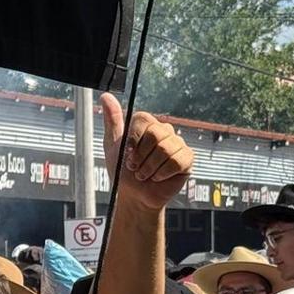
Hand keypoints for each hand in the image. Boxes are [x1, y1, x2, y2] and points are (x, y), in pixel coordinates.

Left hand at [101, 93, 192, 210]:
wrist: (134, 196)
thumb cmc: (124, 173)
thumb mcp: (112, 146)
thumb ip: (112, 121)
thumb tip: (106, 96)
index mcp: (147, 125)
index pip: (143, 119)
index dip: (133, 139)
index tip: (128, 153)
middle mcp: (164, 131)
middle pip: (155, 134)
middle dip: (140, 156)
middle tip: (135, 167)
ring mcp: (177, 144)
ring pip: (165, 149)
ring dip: (150, 167)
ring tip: (145, 174)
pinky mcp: (187, 159)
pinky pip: (177, 161)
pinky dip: (163, 173)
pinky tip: (158, 177)